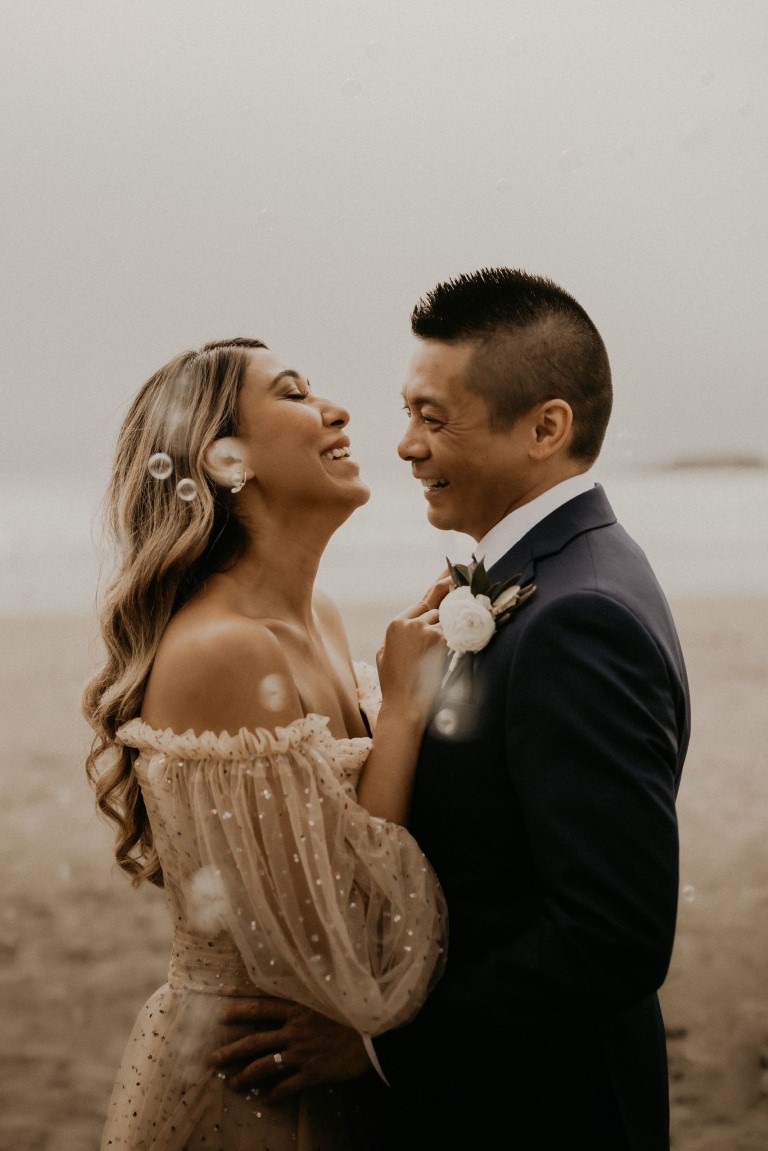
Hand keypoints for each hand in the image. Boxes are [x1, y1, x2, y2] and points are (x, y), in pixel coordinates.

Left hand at [210, 997, 370, 1101]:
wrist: (374, 1035)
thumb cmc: (353, 1012)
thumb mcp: (328, 997)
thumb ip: (308, 997)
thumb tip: (296, 988)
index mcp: (298, 1009)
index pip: (262, 1007)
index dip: (241, 1011)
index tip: (222, 1015)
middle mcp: (294, 1030)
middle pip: (255, 1041)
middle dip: (232, 1051)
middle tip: (214, 1059)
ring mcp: (302, 1053)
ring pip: (264, 1066)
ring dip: (245, 1076)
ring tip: (232, 1083)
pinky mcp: (312, 1073)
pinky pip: (286, 1087)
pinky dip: (273, 1095)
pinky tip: (265, 1100)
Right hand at [375, 576, 451, 721]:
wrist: (405, 702)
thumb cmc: (394, 682)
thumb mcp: (384, 653)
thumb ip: (396, 635)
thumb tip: (407, 626)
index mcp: (395, 623)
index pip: (421, 602)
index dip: (436, 591)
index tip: (448, 578)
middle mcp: (410, 622)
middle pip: (435, 607)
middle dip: (448, 590)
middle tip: (461, 571)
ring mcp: (425, 629)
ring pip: (445, 621)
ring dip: (448, 631)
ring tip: (443, 646)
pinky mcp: (439, 640)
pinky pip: (453, 634)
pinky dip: (456, 639)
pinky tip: (454, 645)